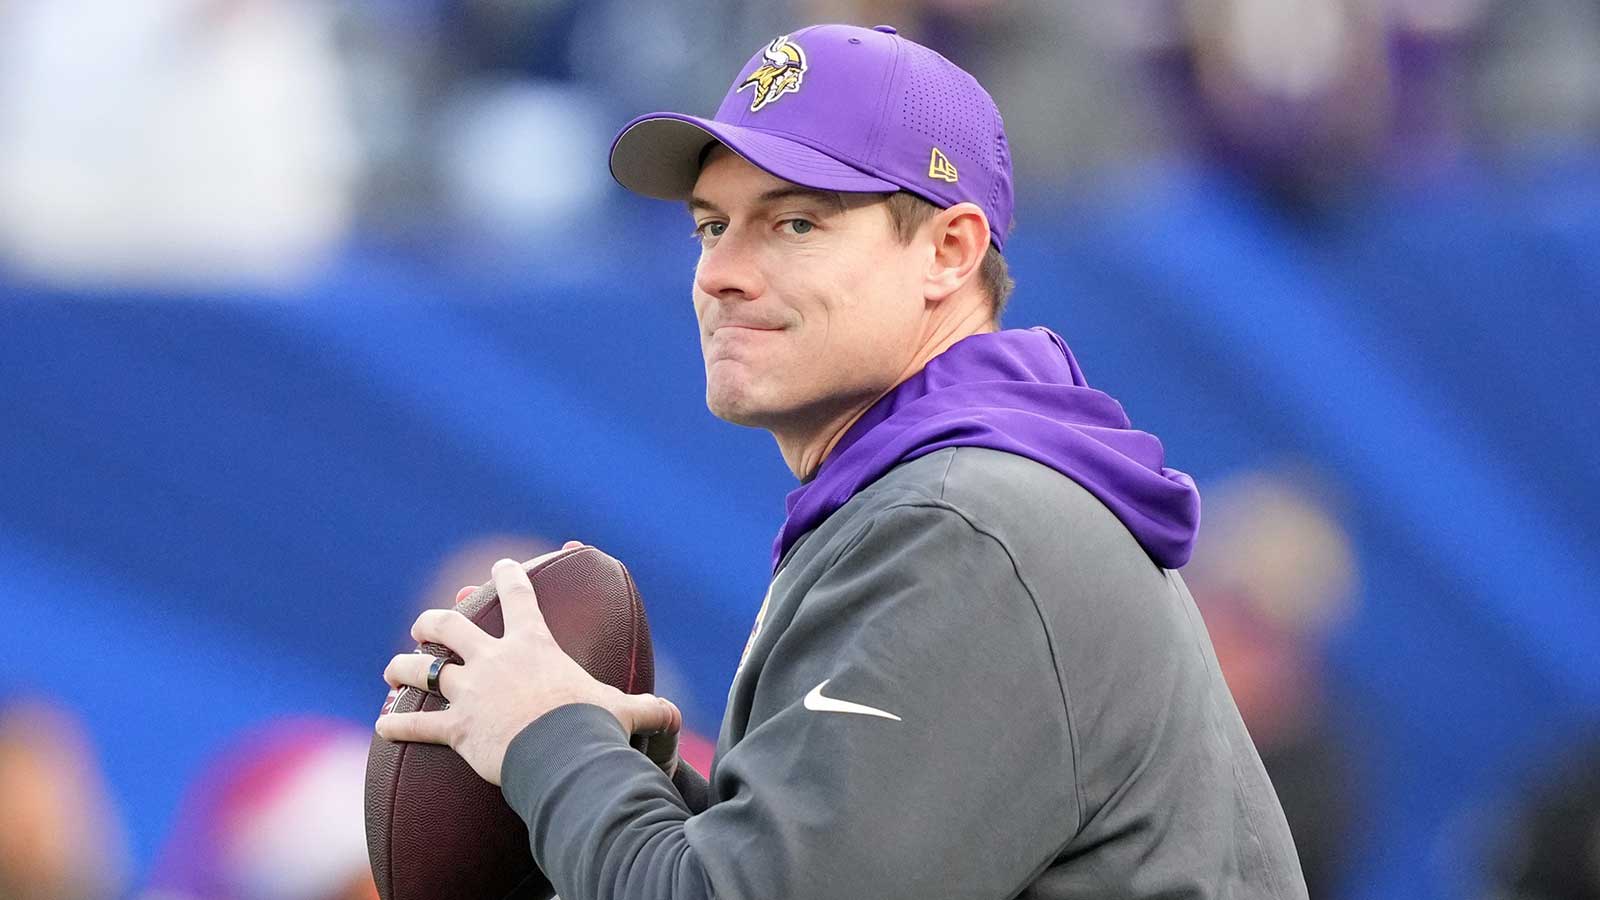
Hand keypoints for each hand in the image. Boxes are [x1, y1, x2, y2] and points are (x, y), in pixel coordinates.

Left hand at [377, 554, 680, 785]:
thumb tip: (678, 719)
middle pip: (449, 627)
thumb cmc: (592, 727)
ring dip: (404, 668)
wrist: (561, 754)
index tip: (500, 564)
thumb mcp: (626, 712)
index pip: (519, 596)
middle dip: (432, 622)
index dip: (508, 575)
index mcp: (532, 646)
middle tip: (425, 626)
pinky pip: (418, 726)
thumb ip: (650, 711)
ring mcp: (470, 693)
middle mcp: (494, 661)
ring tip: (393, 669)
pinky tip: (383, 725)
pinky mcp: (456, 729)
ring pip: (423, 672)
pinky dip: (398, 725)